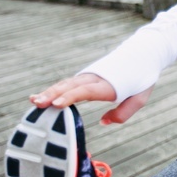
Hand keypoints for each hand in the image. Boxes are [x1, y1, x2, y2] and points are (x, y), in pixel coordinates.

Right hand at [30, 74, 153, 125]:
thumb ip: (124, 112)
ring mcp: (89, 76)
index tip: (57, 104)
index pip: (87, 91)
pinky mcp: (86, 77)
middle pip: (71, 86)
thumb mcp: (140, 98)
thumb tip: (104, 122)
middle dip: (53, 94)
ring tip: (33, 101)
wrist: (143, 54)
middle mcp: (96, 78)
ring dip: (50, 92)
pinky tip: (40, 97)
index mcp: (110, 85)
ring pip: (66, 84)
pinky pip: (68, 84)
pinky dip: (54, 90)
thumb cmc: (142, 79)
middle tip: (37, 103)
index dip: (71, 97)